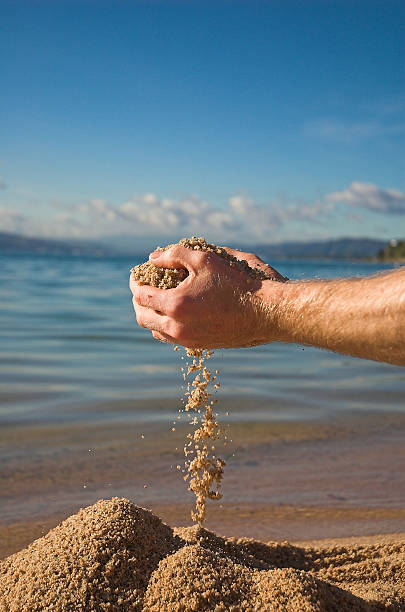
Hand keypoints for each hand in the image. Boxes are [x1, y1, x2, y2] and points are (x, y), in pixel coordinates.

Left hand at [129, 245, 286, 348]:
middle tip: (142, 288)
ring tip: (155, 301)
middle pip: (141, 316)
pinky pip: (170, 338)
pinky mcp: (197, 346)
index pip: (141, 295)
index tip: (138, 274)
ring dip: (149, 315)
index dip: (135, 282)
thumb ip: (174, 255)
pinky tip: (172, 313)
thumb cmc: (235, 284)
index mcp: (175, 304)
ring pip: (154, 330)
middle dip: (137, 301)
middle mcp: (177, 327)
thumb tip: (153, 257)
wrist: (262, 313)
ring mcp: (186, 339)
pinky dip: (164, 325)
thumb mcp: (204, 260)